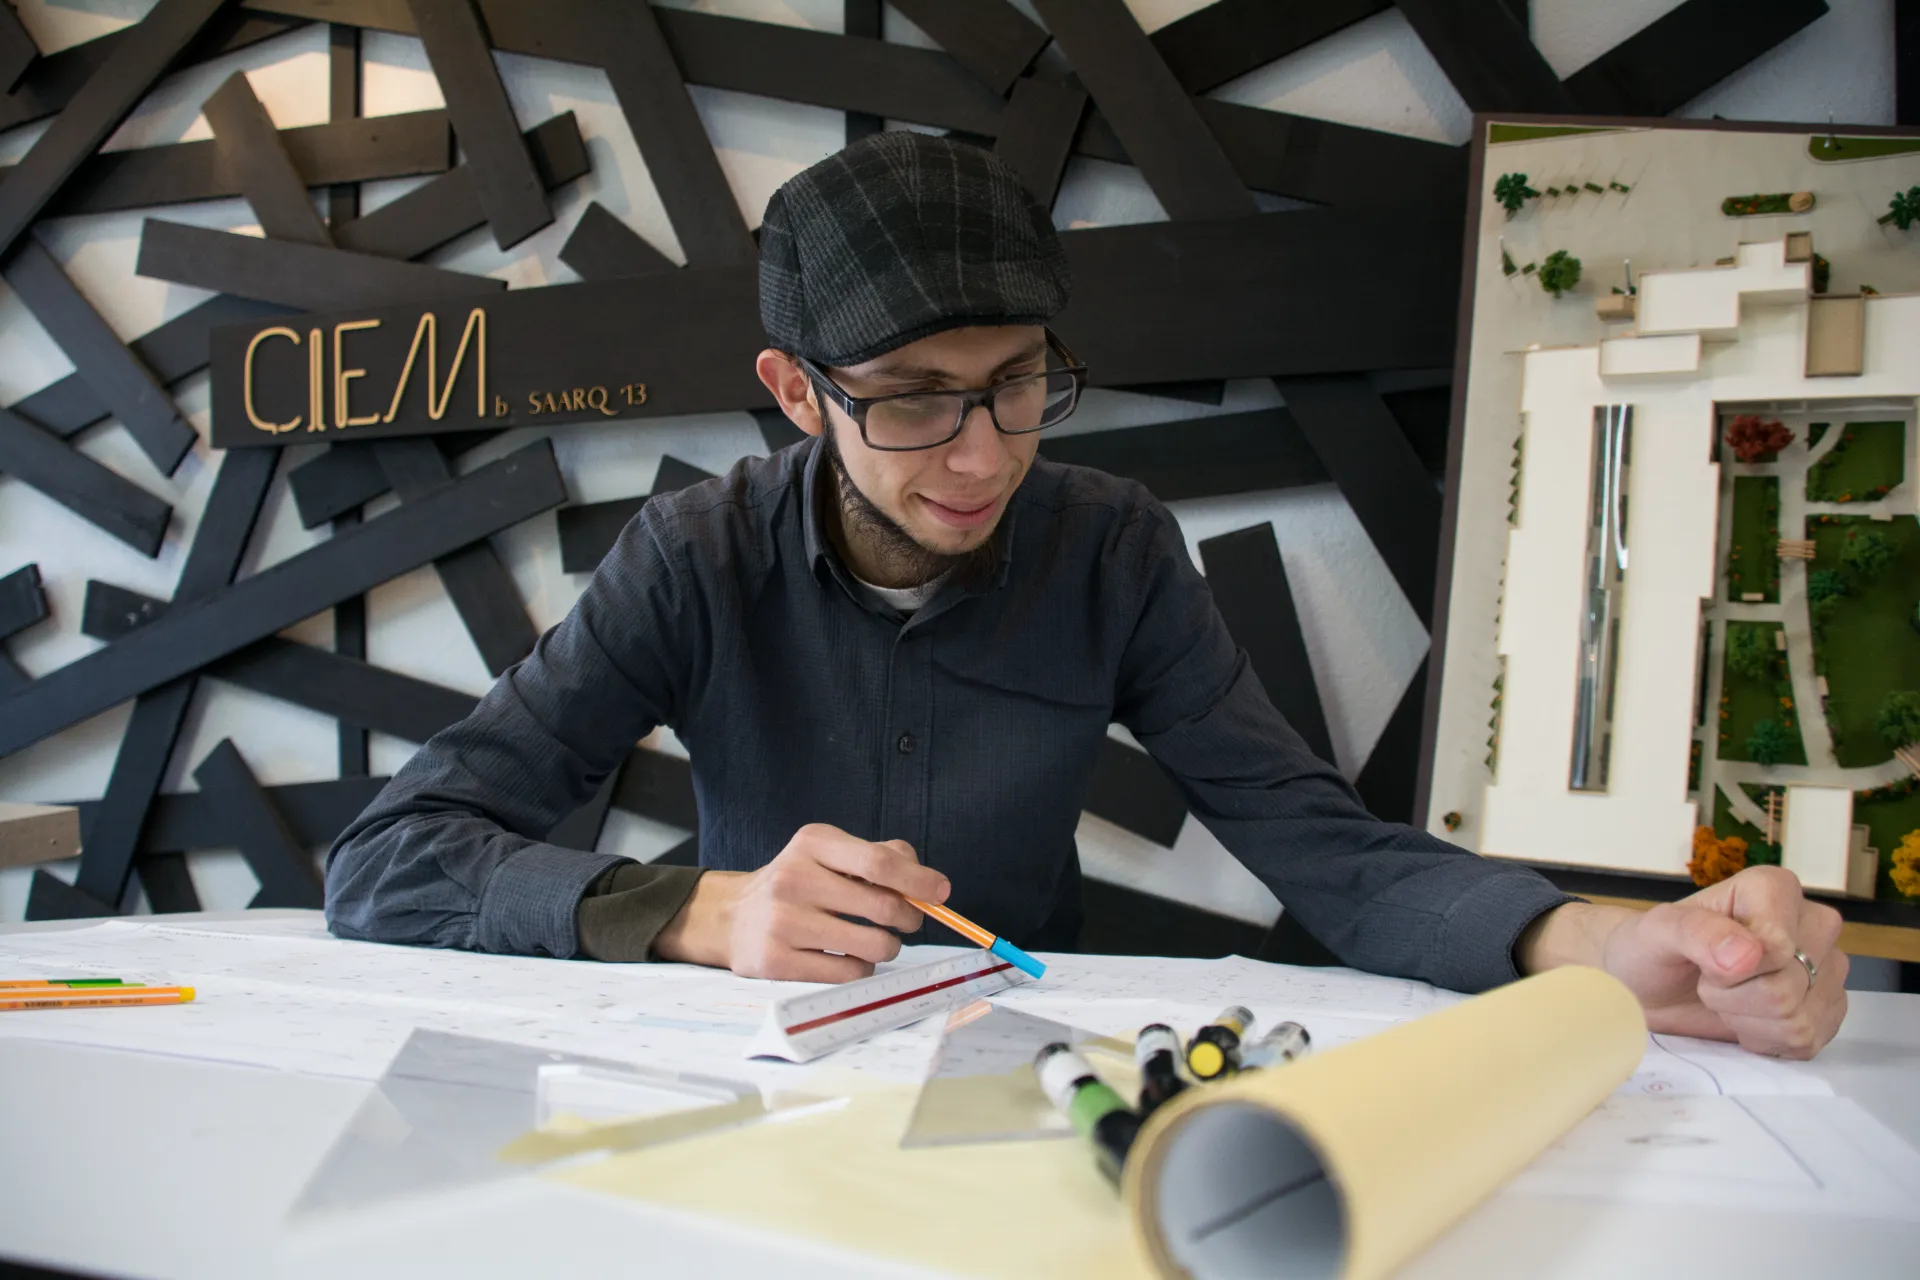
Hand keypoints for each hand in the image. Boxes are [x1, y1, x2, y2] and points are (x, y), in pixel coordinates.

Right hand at [652, 823, 950, 981]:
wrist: (732, 917)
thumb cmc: (797, 884)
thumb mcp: (828, 853)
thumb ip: (880, 856)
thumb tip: (926, 881)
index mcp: (813, 843)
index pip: (878, 862)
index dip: (918, 881)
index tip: (941, 893)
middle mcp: (794, 878)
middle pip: (882, 907)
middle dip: (910, 919)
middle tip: (908, 922)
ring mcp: (783, 922)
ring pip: (872, 946)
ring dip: (886, 948)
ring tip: (874, 941)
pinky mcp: (777, 961)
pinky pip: (849, 973)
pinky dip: (861, 969)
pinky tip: (846, 957)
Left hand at [1590, 866, 1847, 1057]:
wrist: (1650, 986)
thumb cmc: (1652, 949)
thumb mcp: (1656, 932)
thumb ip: (1695, 931)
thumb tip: (1748, 954)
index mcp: (1776, 889)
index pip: (1777, 946)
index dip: (1730, 969)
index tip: (1702, 960)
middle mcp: (1812, 924)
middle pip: (1787, 988)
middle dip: (1734, 997)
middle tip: (1708, 981)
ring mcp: (1826, 968)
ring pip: (1798, 1020)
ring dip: (1746, 1020)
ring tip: (1726, 998)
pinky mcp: (1827, 1009)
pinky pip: (1806, 1042)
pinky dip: (1764, 1039)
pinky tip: (1745, 1018)